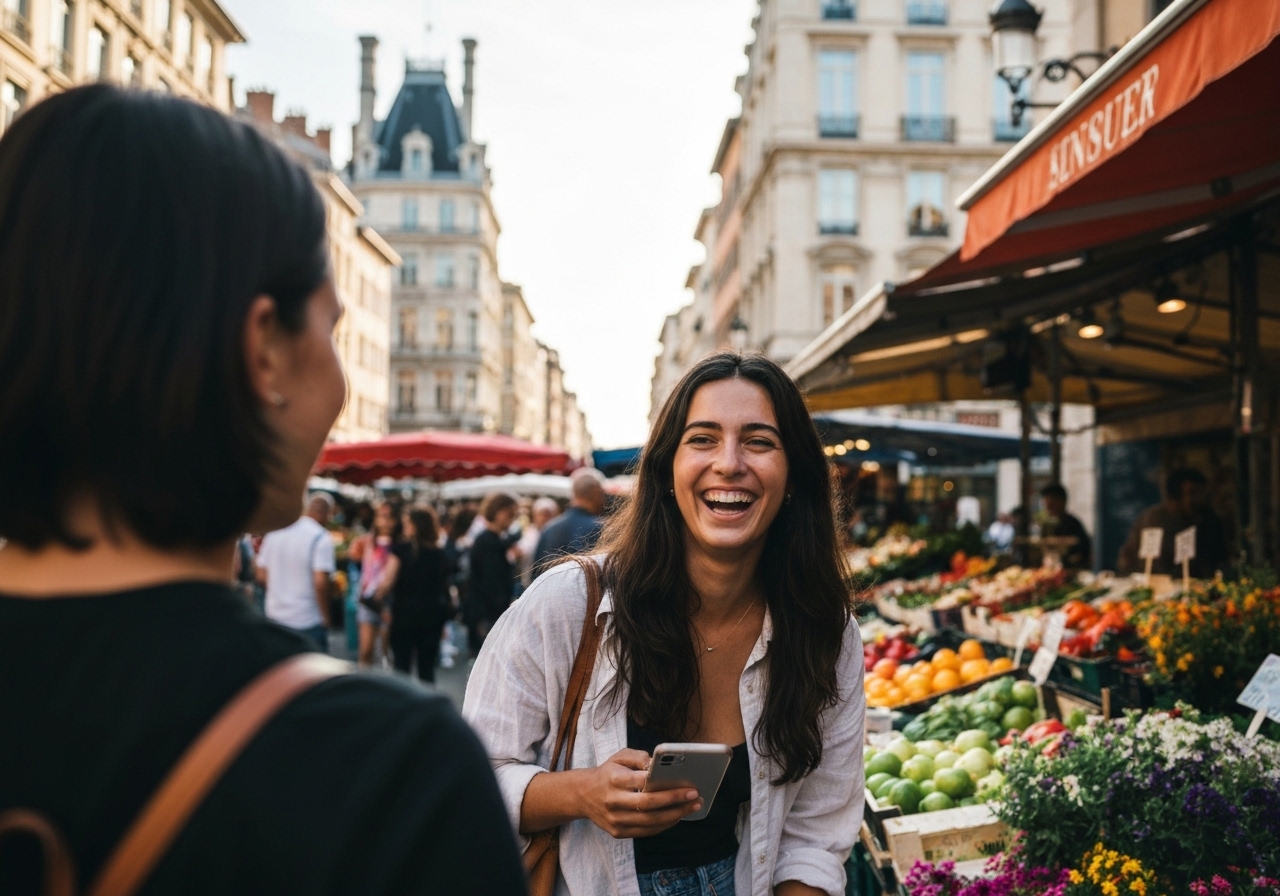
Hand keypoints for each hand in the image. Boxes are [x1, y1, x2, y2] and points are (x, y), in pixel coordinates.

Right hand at [580, 749, 701, 838]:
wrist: (582, 795)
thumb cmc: (607, 772)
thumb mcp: (619, 756)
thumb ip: (639, 757)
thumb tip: (658, 763)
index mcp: (613, 779)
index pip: (641, 782)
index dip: (664, 785)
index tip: (686, 783)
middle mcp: (613, 801)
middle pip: (648, 805)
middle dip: (675, 801)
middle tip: (695, 797)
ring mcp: (614, 819)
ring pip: (649, 822)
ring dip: (674, 816)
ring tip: (692, 807)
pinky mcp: (617, 832)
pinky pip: (645, 832)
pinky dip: (663, 825)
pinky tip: (677, 816)